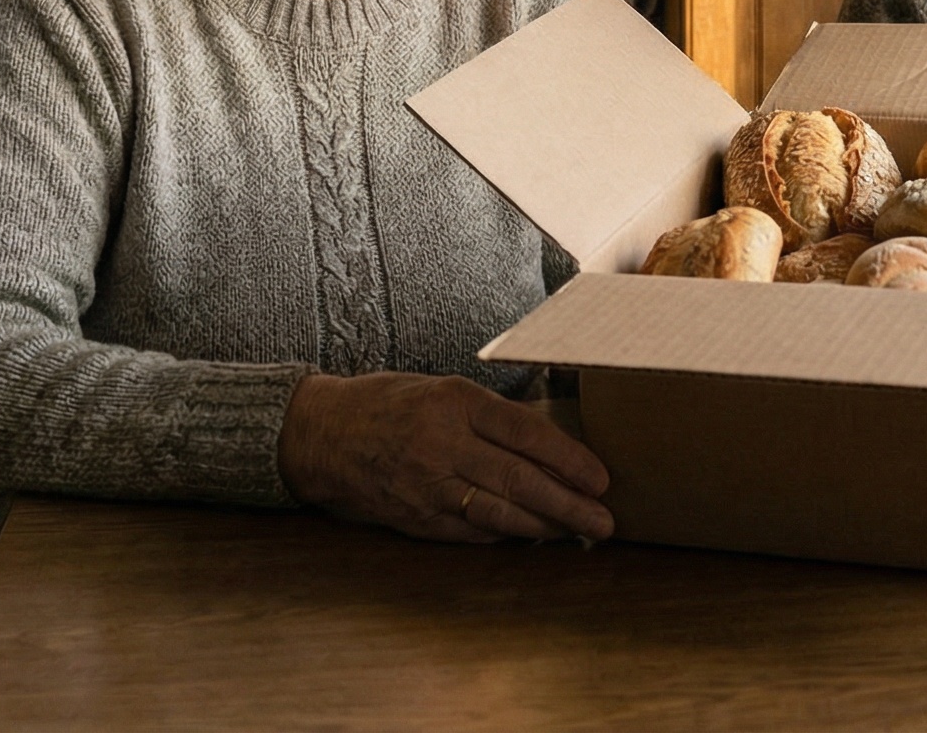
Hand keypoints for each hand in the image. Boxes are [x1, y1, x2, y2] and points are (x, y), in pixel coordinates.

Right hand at [279, 371, 612, 543]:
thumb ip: (489, 414)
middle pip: (520, 480)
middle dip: (569, 504)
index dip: (568, 458)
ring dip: (545, 526)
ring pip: (500, 512)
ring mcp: (429, 486)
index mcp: (455, 403)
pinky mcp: (417, 518)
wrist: (322, 434)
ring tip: (577, 533)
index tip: (600, 478)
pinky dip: (507, 535)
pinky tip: (532, 536)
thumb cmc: (388, 404)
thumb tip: (548, 444)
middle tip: (604, 520)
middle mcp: (443, 444)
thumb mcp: (441, 389)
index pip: (526, 433)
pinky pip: (472, 532)